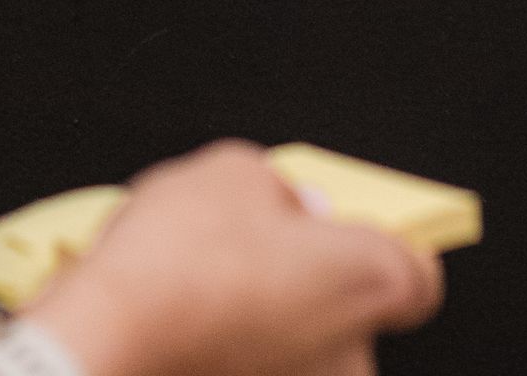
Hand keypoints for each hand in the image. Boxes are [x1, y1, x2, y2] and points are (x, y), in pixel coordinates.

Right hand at [24, 140, 443, 375]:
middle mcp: (350, 355)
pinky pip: (258, 369)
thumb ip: (279, 189)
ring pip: (301, 352)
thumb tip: (283, 206)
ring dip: (269, 327)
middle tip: (256, 254)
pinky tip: (193, 330)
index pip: (418, 276)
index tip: (347, 232)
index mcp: (368, 279)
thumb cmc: (176, 262)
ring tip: (209, 294)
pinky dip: (234, 355)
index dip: (383, 248)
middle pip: (349, 313)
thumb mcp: (233, 171)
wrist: (109, 338)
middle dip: (309, 285)